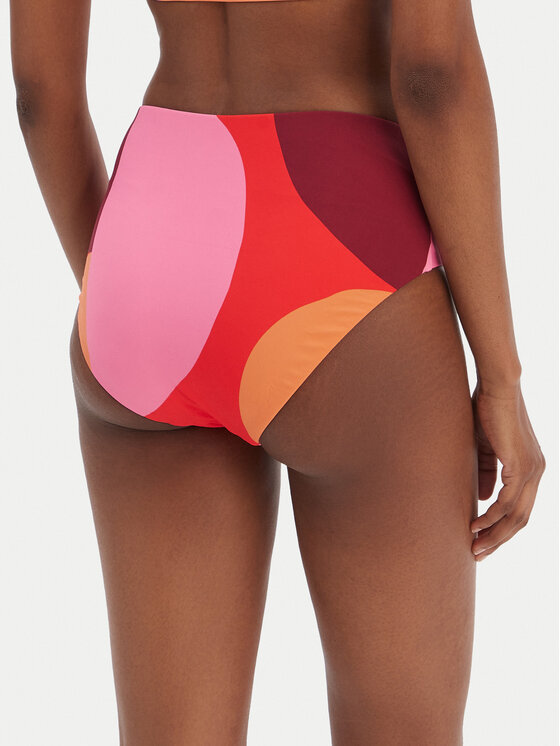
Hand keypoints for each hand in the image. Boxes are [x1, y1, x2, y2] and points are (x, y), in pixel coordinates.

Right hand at [470, 378, 545, 560]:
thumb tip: (483, 500)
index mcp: (531, 469)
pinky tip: (476, 524)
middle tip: (478, 553)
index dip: (503, 528)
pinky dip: (491, 517)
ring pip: (516, 515)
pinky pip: (506, 501)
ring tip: (475, 546)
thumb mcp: (486, 449)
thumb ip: (487, 473)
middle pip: (521, 519)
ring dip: (494, 534)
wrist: (497, 387)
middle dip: (499, 539)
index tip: (483, 540)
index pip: (520, 508)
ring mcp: (531, 470)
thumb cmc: (488, 411)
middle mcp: (537, 473)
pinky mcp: (519, 466)